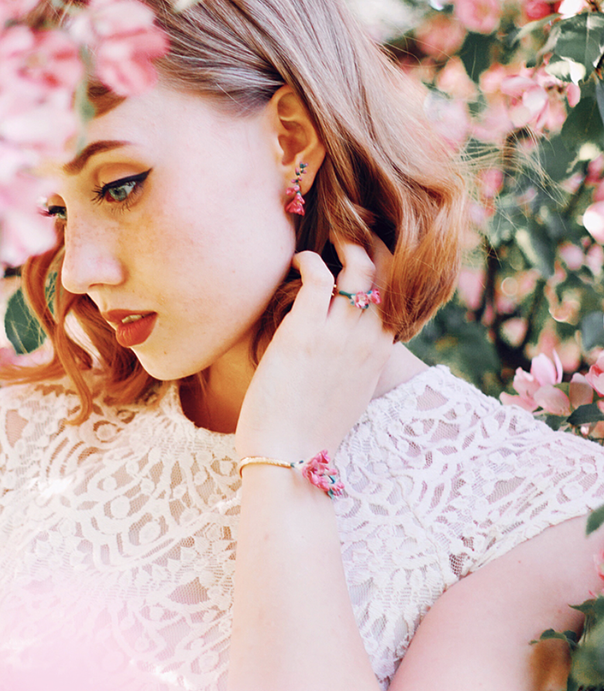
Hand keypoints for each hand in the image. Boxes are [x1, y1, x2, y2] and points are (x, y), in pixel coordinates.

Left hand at [234, 237, 393, 460]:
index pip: (400, 298)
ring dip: (345, 244)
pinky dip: (308, 260)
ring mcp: (338, 335)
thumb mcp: (347, 399)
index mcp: (378, 357)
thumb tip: (338, 357)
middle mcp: (366, 341)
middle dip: (375, 244)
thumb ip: (351, 369)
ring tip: (330, 236)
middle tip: (355, 230)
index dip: (391, 269)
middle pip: (388, 275)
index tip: (375, 252)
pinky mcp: (305, 332)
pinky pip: (318, 276)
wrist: (289, 459)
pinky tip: (296, 260)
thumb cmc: (308, 435)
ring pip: (359, 268)